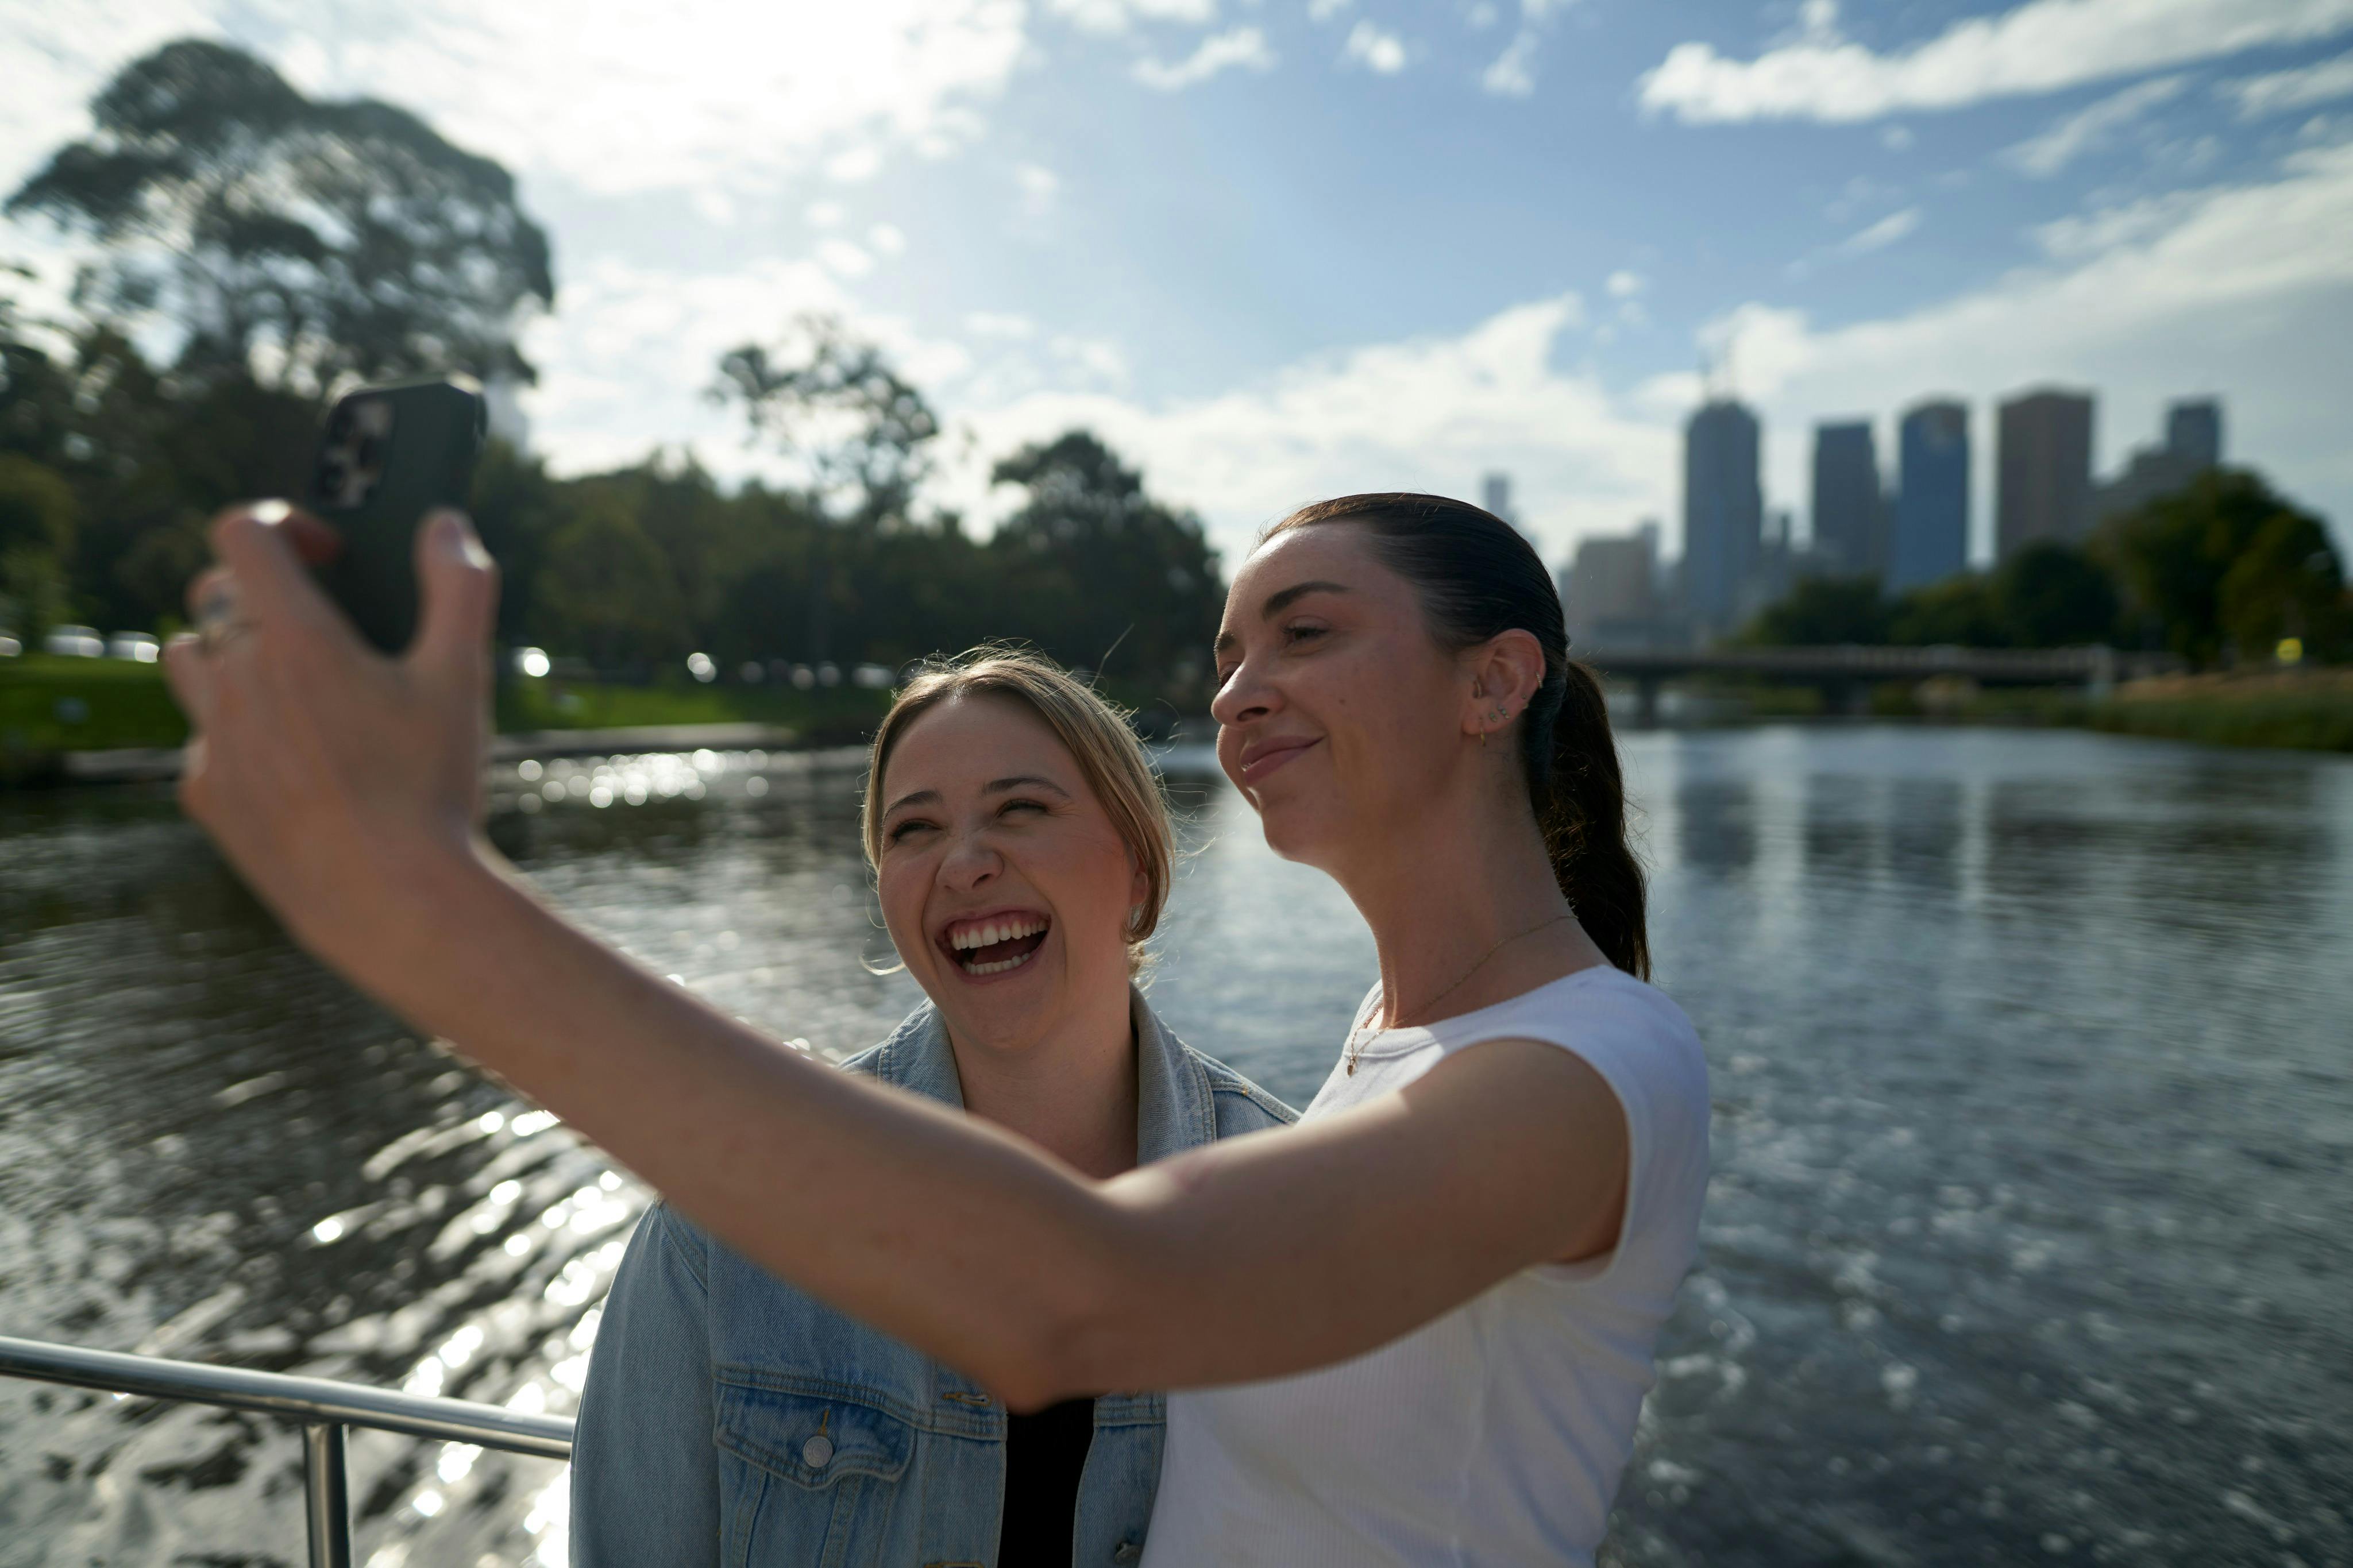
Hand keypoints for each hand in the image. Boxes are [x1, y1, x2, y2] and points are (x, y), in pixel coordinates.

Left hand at [164, 502, 500, 971]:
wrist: (391, 902)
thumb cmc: (431, 786)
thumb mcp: (461, 677)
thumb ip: (459, 586)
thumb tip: (448, 526)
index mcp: (296, 637)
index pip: (244, 533)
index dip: (284, 523)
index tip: (326, 553)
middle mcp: (237, 678)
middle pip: (213, 592)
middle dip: (263, 589)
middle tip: (320, 620)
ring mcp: (210, 738)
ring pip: (186, 658)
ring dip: (228, 650)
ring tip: (292, 681)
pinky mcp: (204, 793)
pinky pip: (199, 739)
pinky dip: (235, 732)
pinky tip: (294, 761)